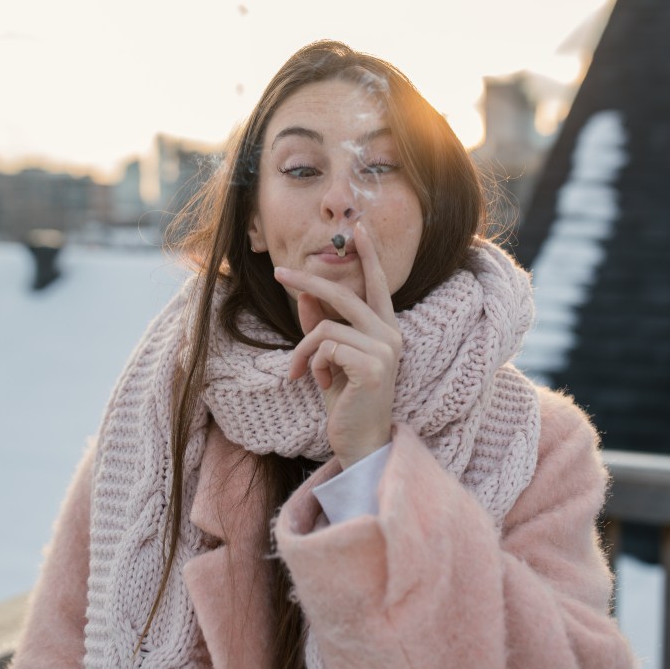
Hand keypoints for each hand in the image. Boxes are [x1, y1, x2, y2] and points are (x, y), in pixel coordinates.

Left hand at [274, 221, 401, 468]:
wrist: (359, 441)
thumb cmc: (346, 401)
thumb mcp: (329, 359)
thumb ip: (321, 326)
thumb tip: (306, 296)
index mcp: (385, 329)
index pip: (377, 284)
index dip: (369, 255)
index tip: (358, 227)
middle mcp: (390, 335)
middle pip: (344, 294)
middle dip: (308, 282)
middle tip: (279, 273)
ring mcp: (384, 350)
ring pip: (325, 328)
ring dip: (304, 352)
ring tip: (303, 373)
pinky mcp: (373, 366)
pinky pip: (325, 347)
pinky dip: (312, 365)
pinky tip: (323, 385)